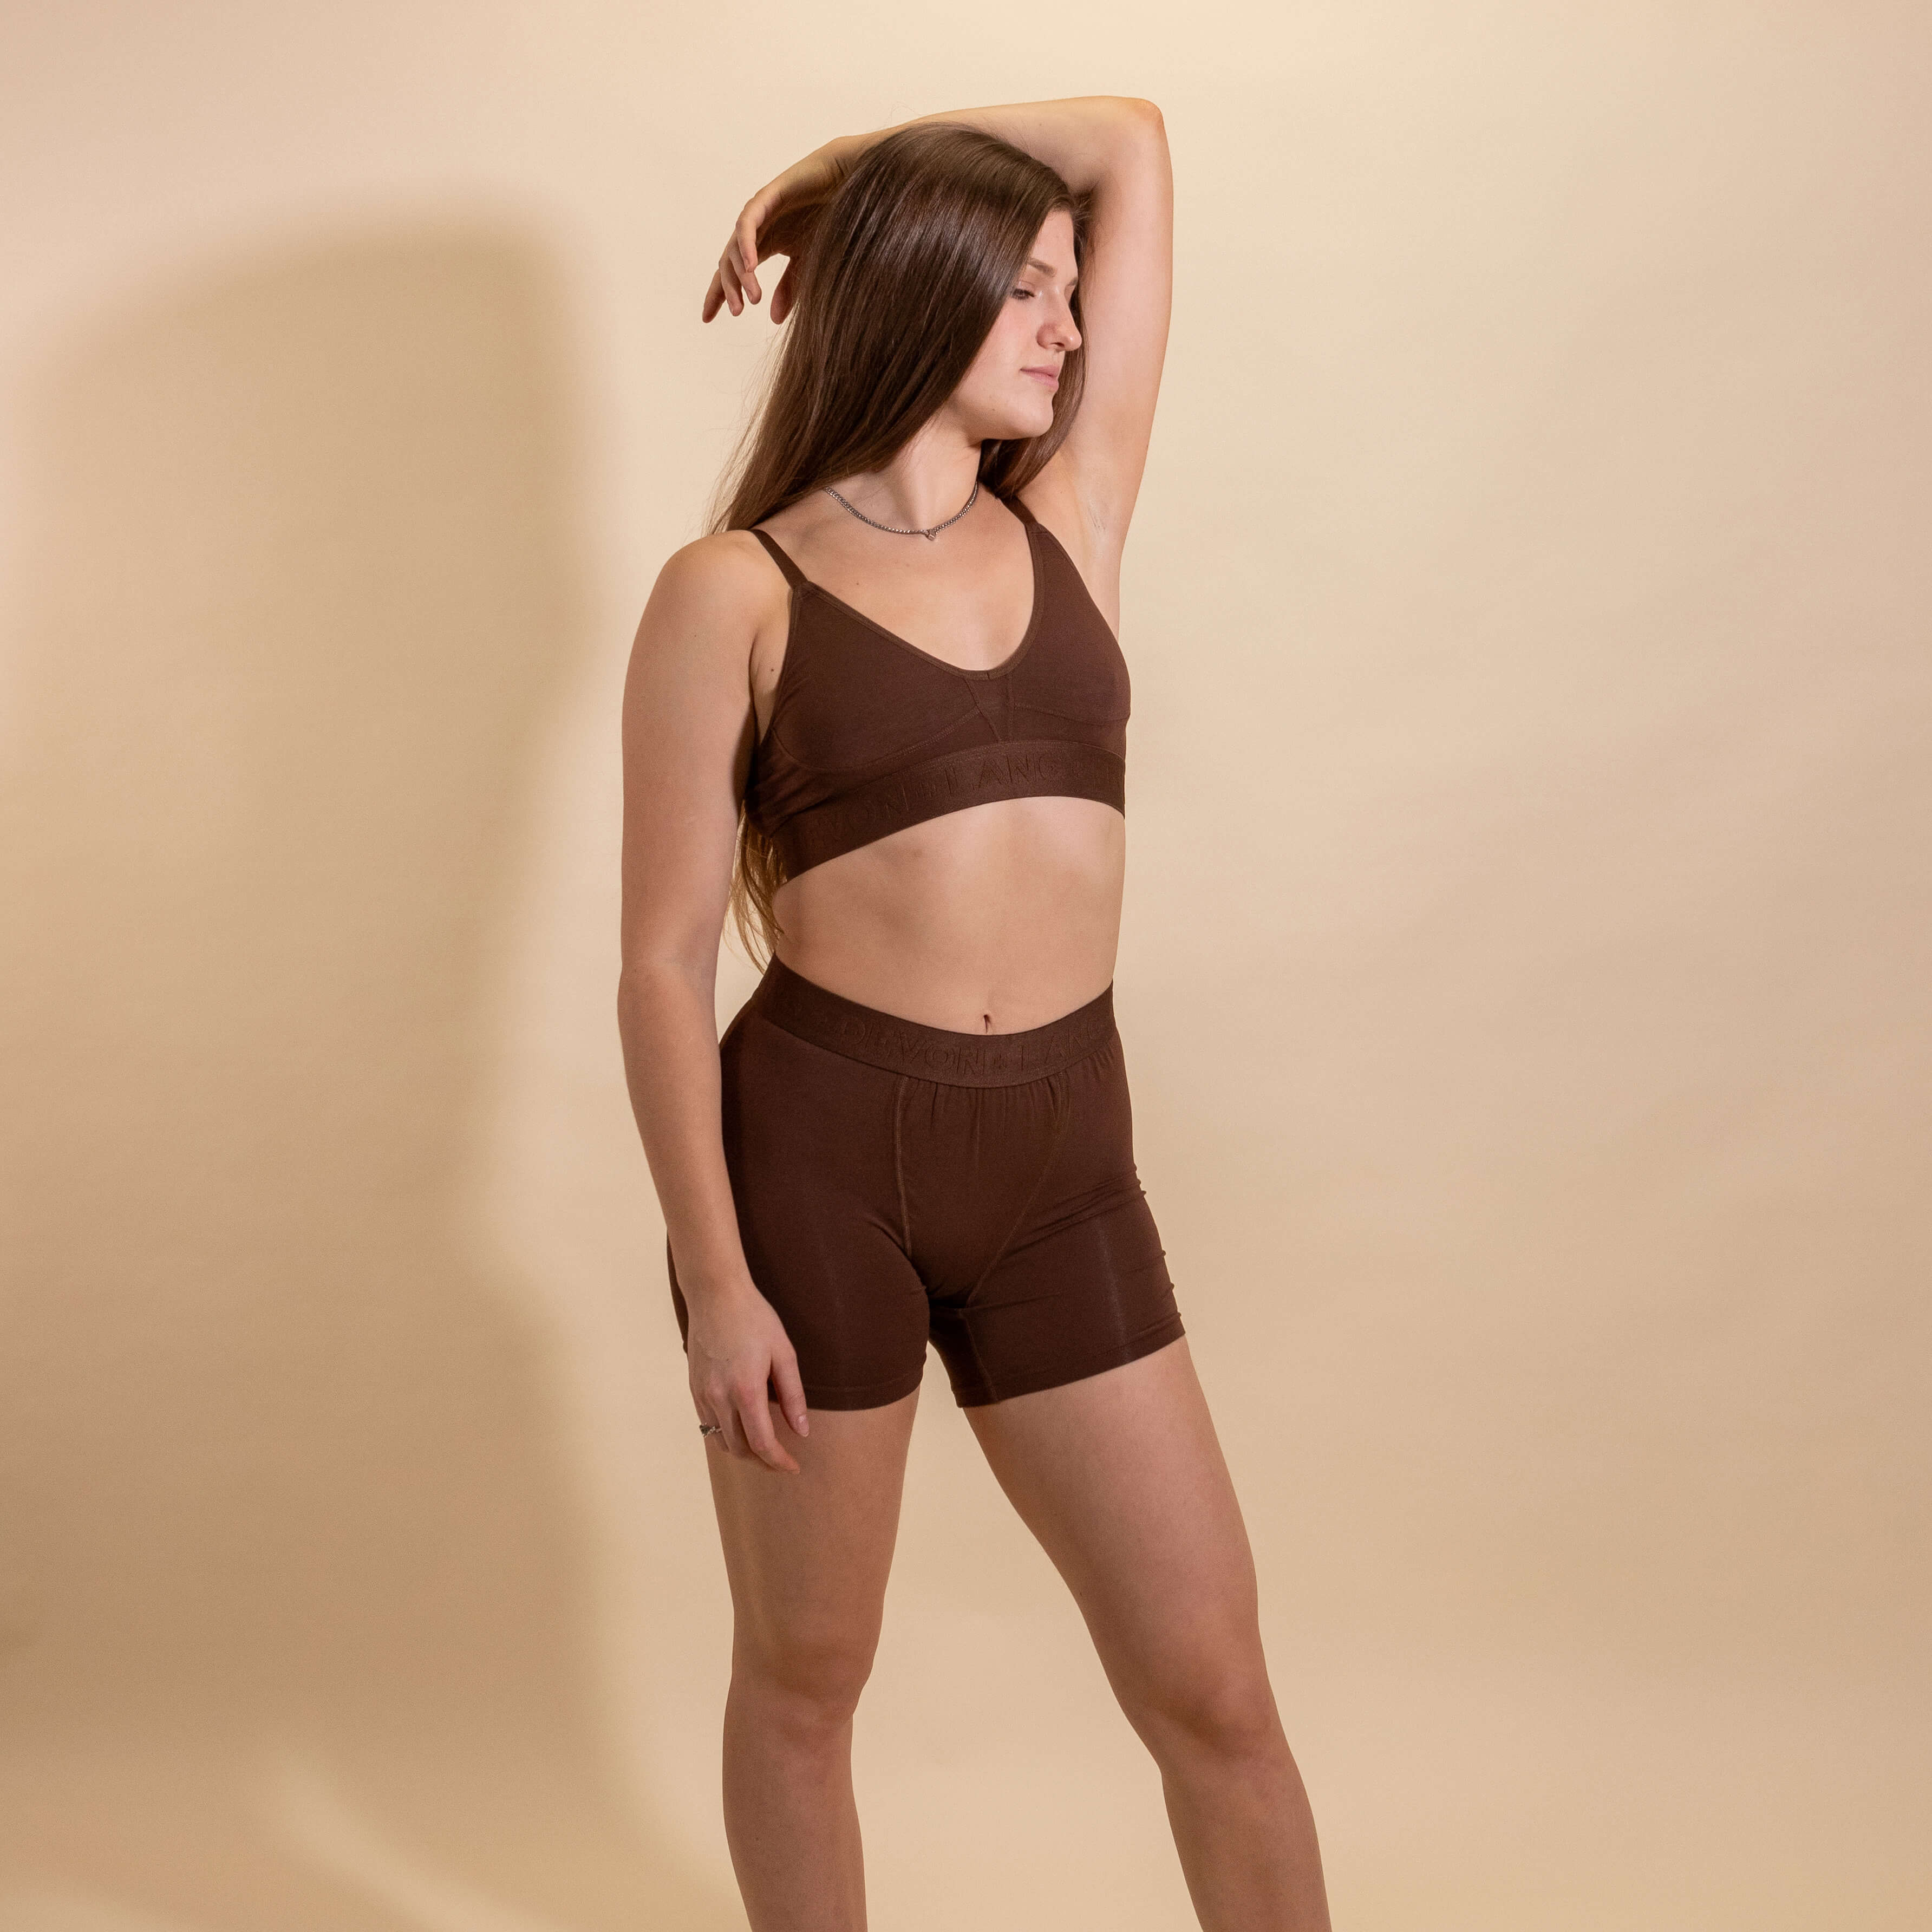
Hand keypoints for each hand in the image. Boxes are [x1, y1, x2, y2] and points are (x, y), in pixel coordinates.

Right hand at [687, 1276, 810, 1472]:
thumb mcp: (784, 1353)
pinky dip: (726, 1436)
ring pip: (721, 1441)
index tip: (793, 1467)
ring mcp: (703, 1394)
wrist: (715, 1295)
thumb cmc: (754, 1319)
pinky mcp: (694, 1389)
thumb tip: (802, 1430)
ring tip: (764, 1450)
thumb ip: (793, 1396)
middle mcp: (719, 1397)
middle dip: (763, 1462)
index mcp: (745, 1390)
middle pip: (740, 1449)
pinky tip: (741, 1429)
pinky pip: (708, 1425)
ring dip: (743, 1452)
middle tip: (782, 1461)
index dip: (779, 1461)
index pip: (762, 1443)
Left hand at [702, 137, 859, 324]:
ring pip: (736, 246)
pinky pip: (748, 223)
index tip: (707, 318)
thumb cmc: (829, 219)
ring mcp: (759, 213)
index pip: (733, 274)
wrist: (847, 180)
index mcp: (763, 246)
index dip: (718, 295)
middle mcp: (756, 231)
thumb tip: (774, 319)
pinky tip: (751, 266)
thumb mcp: (807, 263)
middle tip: (737, 312)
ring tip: (753, 298)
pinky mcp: (767, 197)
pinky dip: (747, 244)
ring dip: (741, 273)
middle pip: (728, 263)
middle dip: (728, 289)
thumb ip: (789, 288)